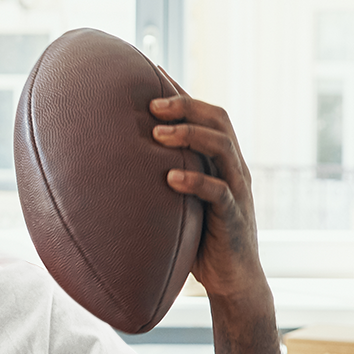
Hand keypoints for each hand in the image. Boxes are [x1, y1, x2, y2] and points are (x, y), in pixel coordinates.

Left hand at [149, 90, 265, 304]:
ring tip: (157, 134)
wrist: (232, 280)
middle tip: (152, 104)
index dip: (181, 92)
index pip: (205, 114)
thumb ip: (163, 178)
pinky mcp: (234, 217)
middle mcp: (233, 167)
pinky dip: (195, 182)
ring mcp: (237, 190)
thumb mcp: (179, 201)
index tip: (151, 73)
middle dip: (186, 106)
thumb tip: (116, 165)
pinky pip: (219, 193)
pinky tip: (170, 178)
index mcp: (220, 159)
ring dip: (190, 136)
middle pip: (218, 120)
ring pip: (223, 148)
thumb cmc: (200, 239)